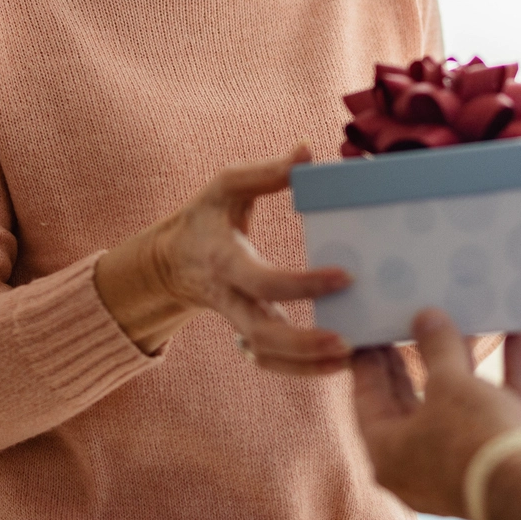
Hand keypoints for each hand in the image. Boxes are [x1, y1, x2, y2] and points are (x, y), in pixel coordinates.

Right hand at [95, 145, 352, 374]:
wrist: (172, 260)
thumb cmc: (205, 217)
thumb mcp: (226, 186)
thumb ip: (265, 173)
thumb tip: (306, 151)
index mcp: (225, 260)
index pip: (263, 282)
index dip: (303, 284)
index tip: (345, 277)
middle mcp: (229, 297)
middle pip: (261, 334)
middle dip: (302, 344)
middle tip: (346, 341)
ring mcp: (236, 321)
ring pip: (265, 356)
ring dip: (305, 364)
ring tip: (348, 357)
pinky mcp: (246, 333)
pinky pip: (269, 360)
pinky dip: (299, 368)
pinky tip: (333, 362)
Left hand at [351, 310, 520, 517]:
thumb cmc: (470, 437)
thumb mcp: (448, 382)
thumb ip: (435, 346)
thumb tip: (426, 316)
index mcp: (387, 453)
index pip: (366, 398)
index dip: (369, 359)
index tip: (370, 329)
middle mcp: (418, 466)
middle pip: (411, 403)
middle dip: (413, 361)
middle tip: (405, 324)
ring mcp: (460, 467)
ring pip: (458, 407)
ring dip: (465, 366)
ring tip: (463, 325)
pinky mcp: (498, 464)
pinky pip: (495, 414)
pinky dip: (505, 379)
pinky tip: (516, 341)